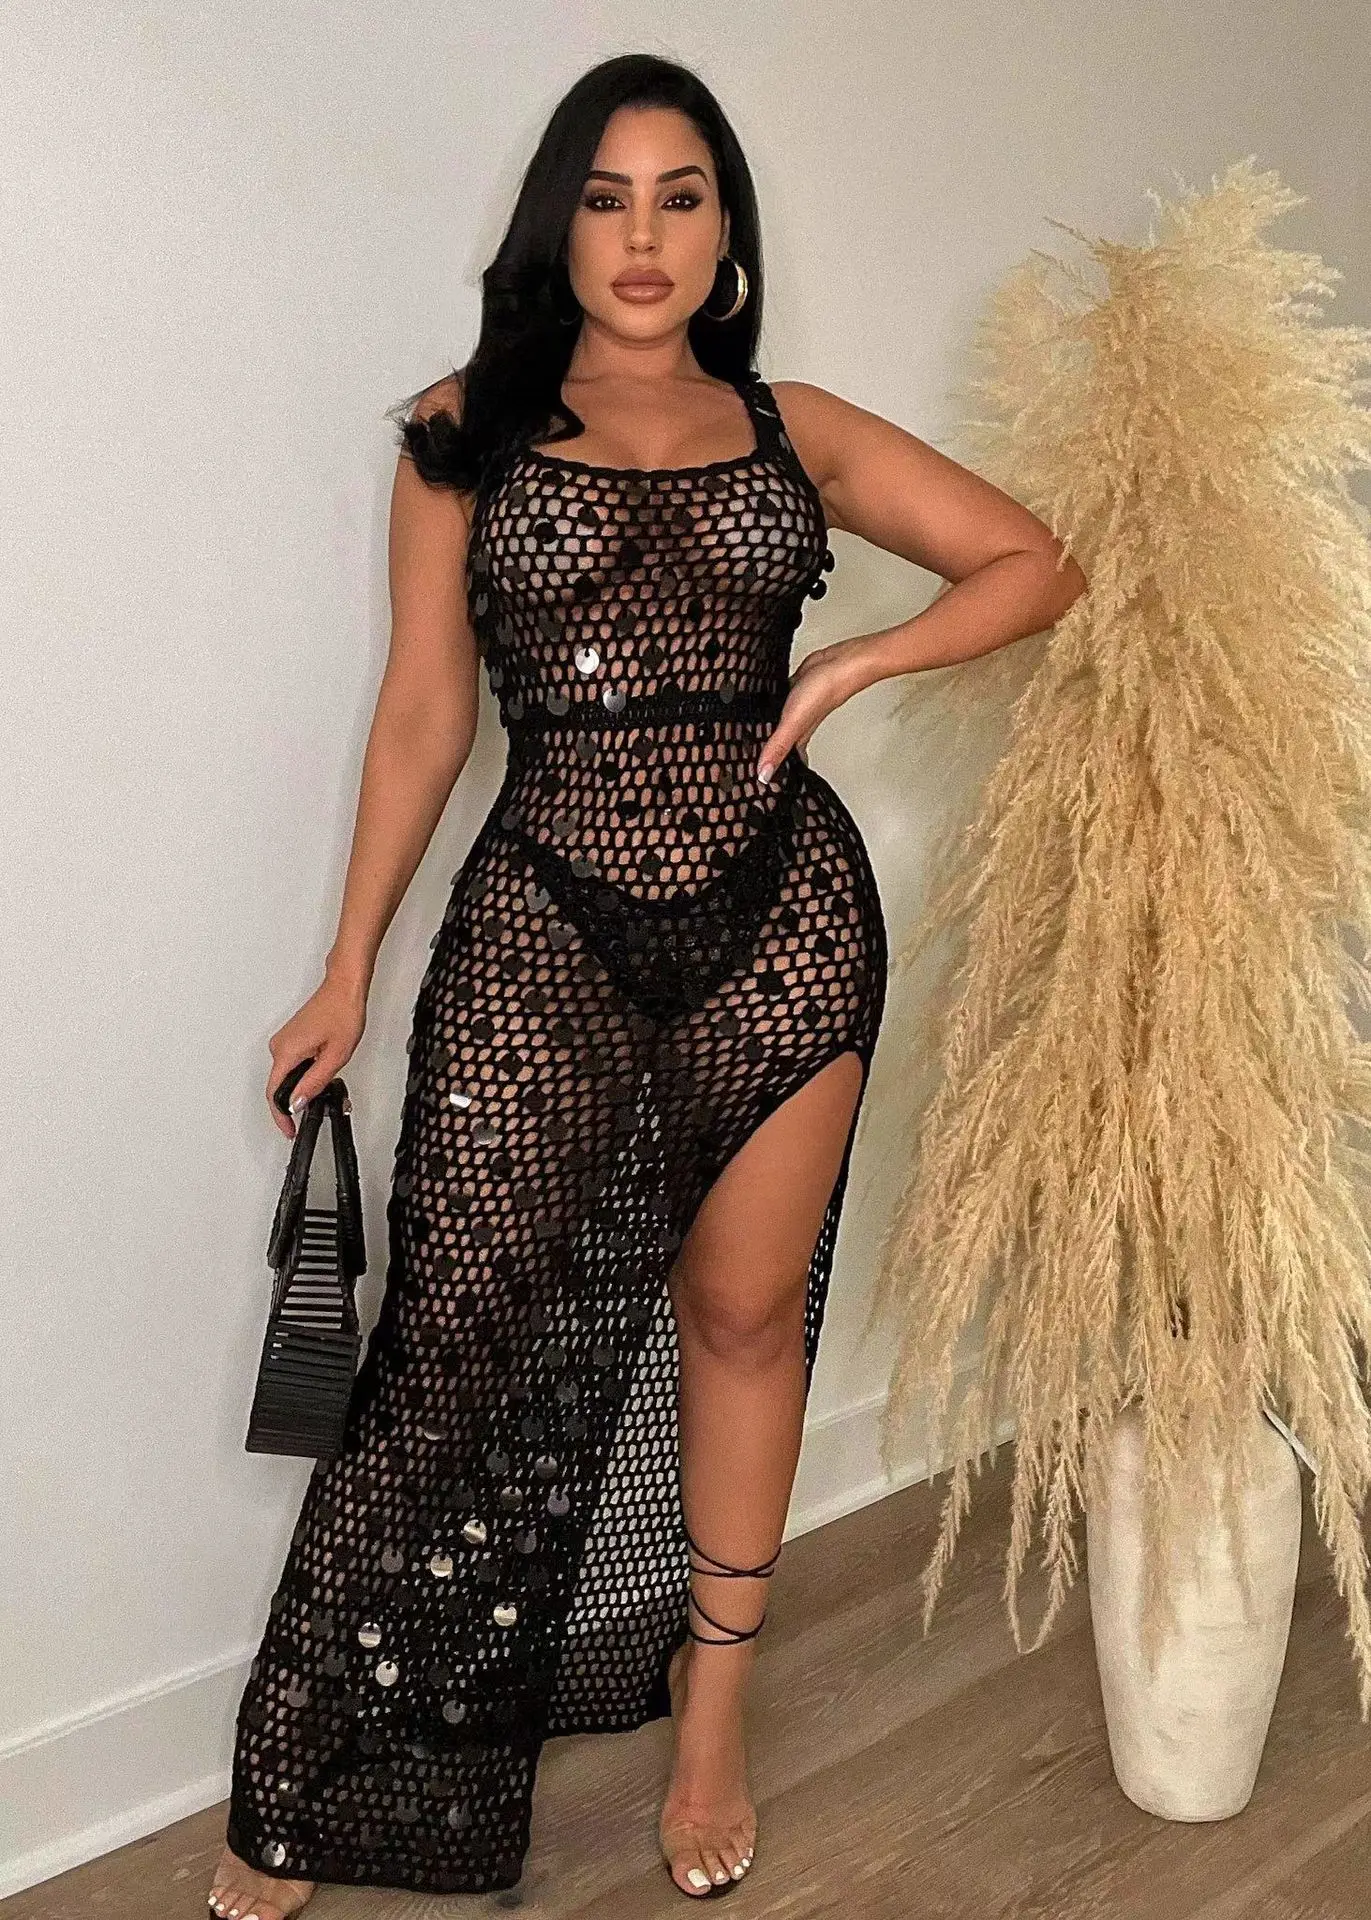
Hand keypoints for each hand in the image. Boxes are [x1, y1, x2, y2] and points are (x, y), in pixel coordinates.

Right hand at [266, 975, 367, 1139]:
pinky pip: (290, 1064)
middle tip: (306, 1117)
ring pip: (285, 1075)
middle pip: (278, 1086)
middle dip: (292, 1105)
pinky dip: (301, 1075)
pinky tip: (318, 1074)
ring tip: (321, 1091)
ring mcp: (283, 1041)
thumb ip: (315, 1082)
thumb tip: (298, 1103)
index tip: (288, 1130)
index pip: (275, 1094)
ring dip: (299, 1088)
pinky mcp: (291, 1038)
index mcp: (287, 1052)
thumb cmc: (342, 1013)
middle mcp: (279, 1046)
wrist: (344, 988)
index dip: (281, 1117)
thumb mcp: (335, 1056)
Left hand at [754, 636, 872, 784]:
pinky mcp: (792, 691)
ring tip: (751, 739)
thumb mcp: (793, 724)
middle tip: (751, 766)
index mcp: (797, 739)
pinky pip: (777, 705)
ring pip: (777, 726)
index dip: (773, 775)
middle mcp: (796, 726)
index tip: (759, 786)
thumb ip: (777, 748)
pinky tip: (760, 707)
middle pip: (779, 746)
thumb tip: (764, 775)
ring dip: (767, 732)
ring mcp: (795, 709)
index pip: (784, 764)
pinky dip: (768, 709)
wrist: (838, 663)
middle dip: (766, 756)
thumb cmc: (824, 691)